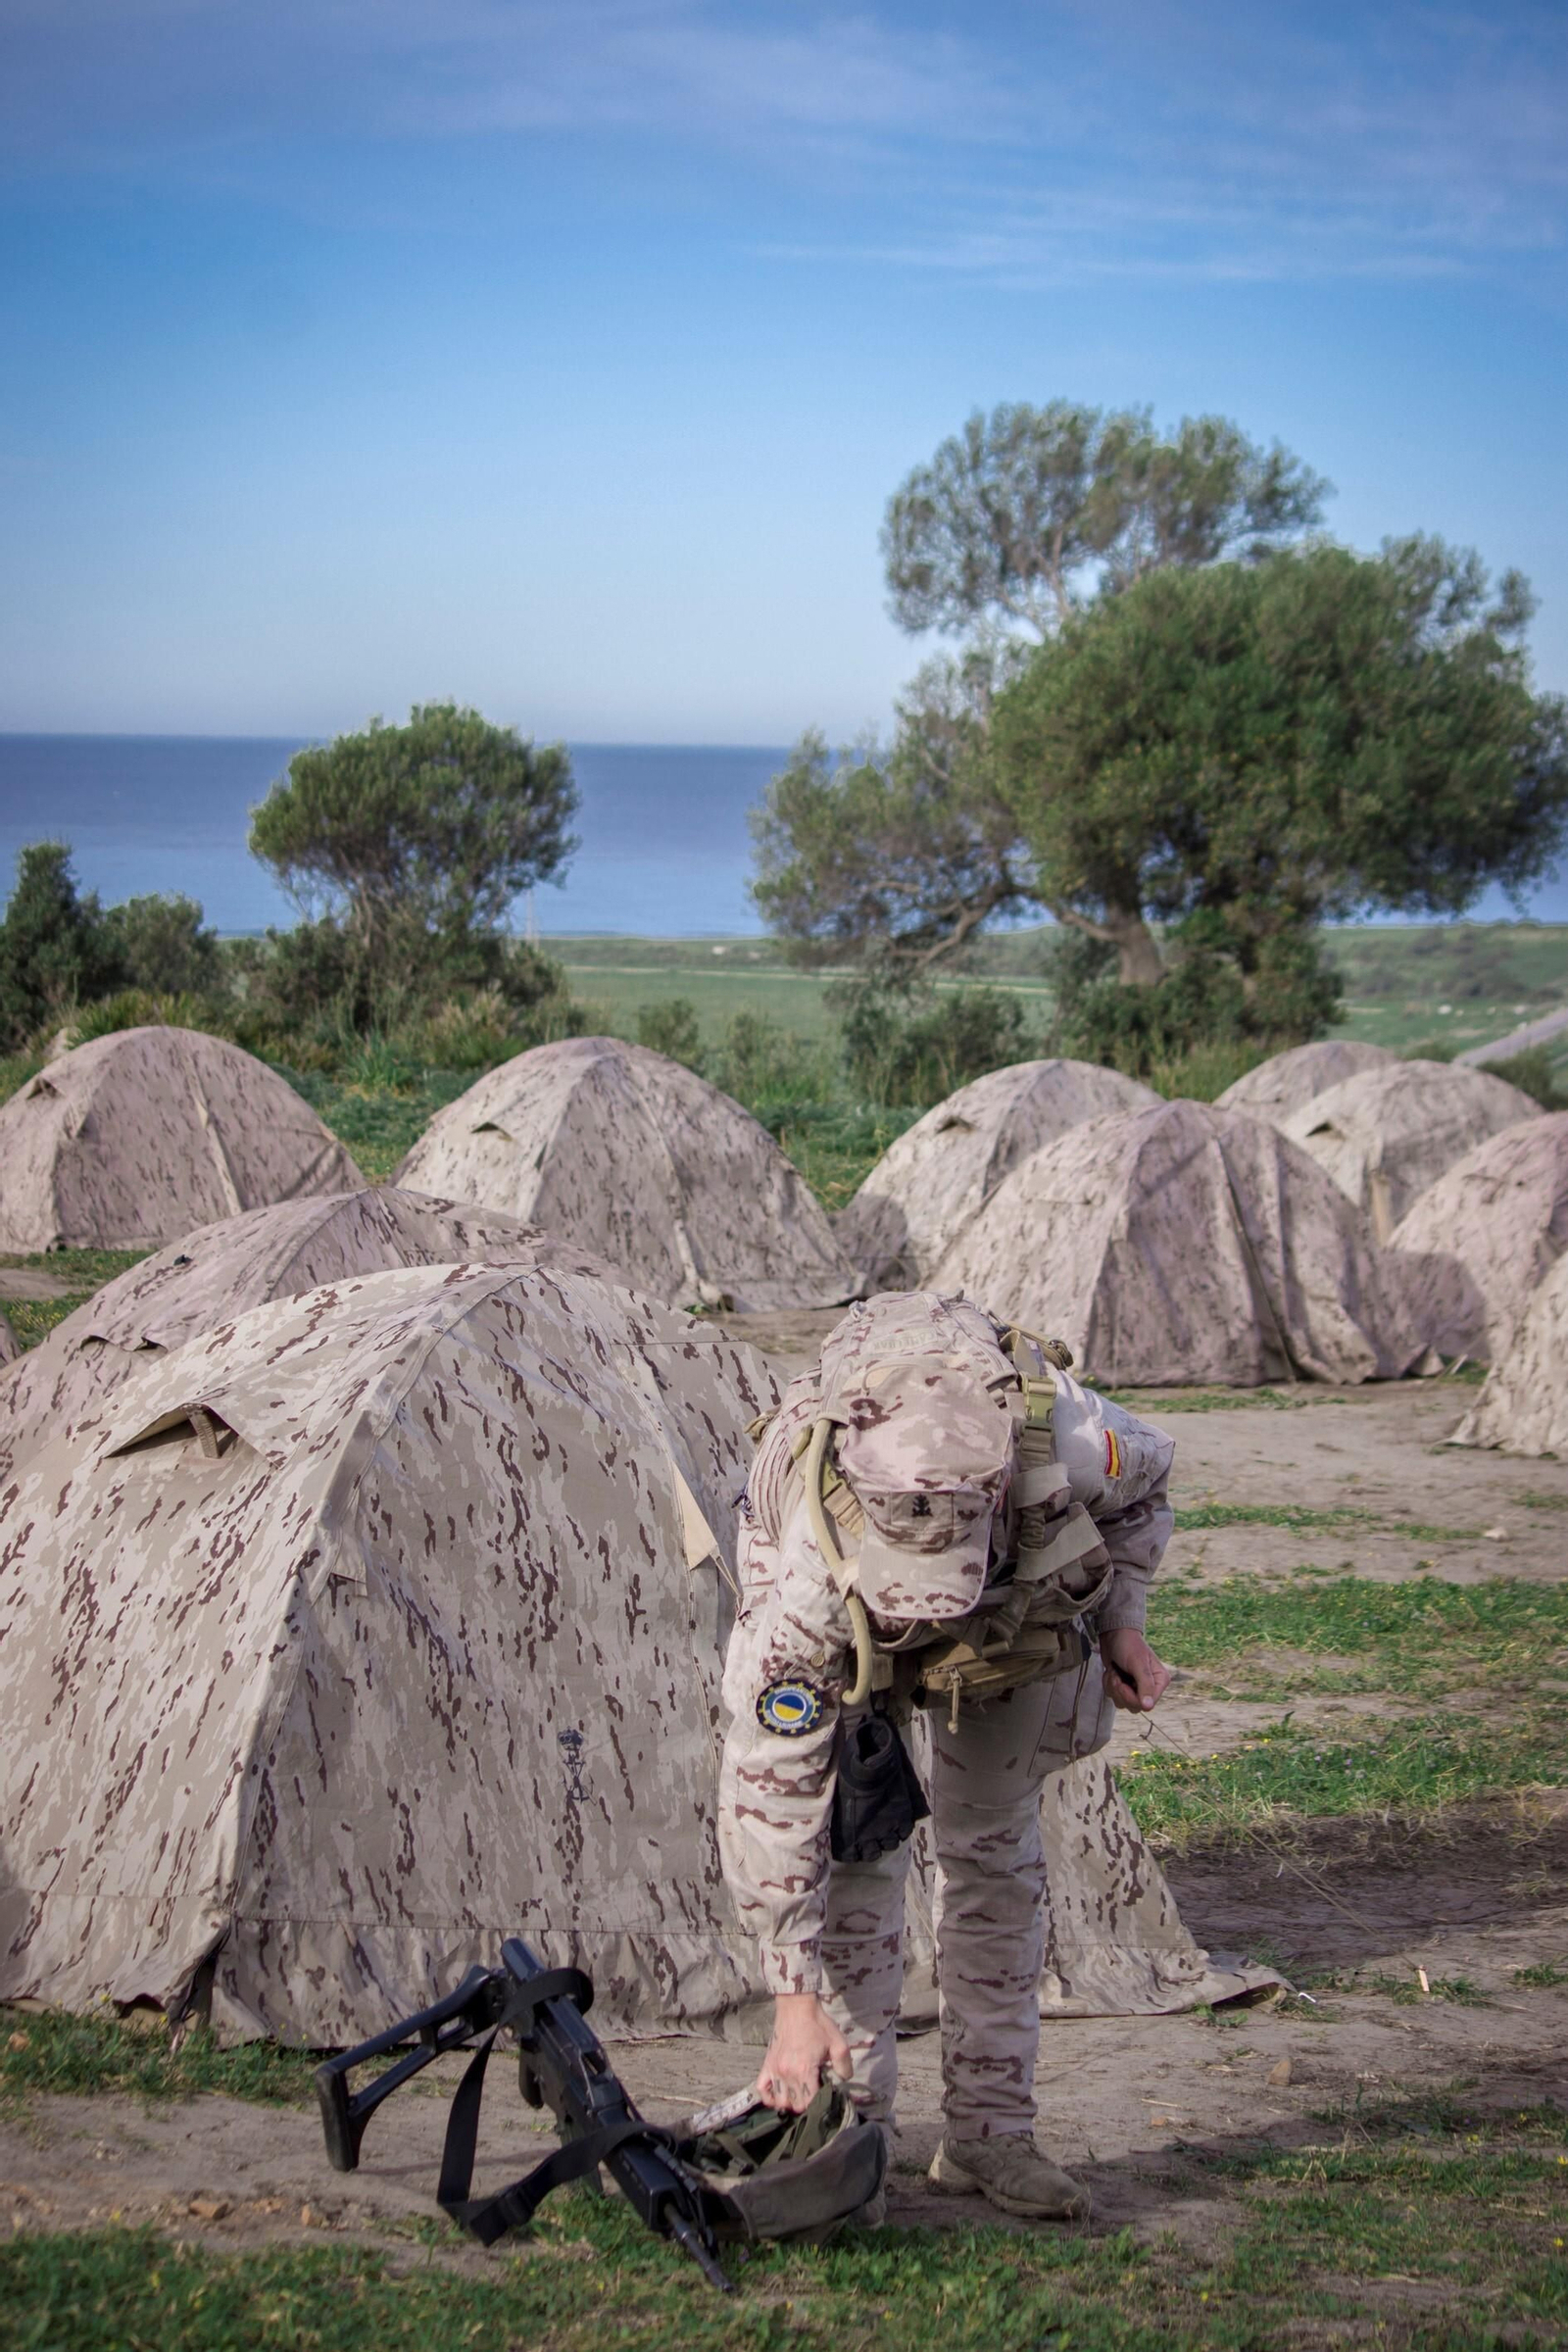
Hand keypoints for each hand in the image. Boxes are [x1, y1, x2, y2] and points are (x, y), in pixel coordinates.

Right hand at [756, 1992, 852, 2112]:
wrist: (796, 2006)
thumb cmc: (818, 2024)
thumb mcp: (838, 2043)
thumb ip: (844, 2066)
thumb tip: (844, 2081)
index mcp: (804, 2070)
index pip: (809, 2102)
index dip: (818, 2101)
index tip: (824, 2092)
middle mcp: (787, 2073)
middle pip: (795, 2105)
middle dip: (806, 2103)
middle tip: (813, 2091)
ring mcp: (774, 2070)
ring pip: (779, 2102)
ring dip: (789, 2101)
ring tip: (798, 2093)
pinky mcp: (766, 2064)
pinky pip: (761, 2089)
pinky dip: (769, 2096)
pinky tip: (779, 2093)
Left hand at [1101, 1626, 1171, 1713]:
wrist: (1113, 1634)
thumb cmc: (1128, 1645)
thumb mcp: (1138, 1664)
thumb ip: (1145, 1685)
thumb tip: (1148, 1707)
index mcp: (1160, 1681)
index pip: (1148, 1704)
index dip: (1131, 1697)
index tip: (1123, 1684)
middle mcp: (1150, 1687)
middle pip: (1134, 1706)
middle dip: (1120, 1691)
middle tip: (1117, 1675)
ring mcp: (1136, 1688)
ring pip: (1123, 1703)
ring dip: (1113, 1687)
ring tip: (1114, 1672)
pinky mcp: (1124, 1686)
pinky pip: (1114, 1697)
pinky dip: (1108, 1684)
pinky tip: (1111, 1672)